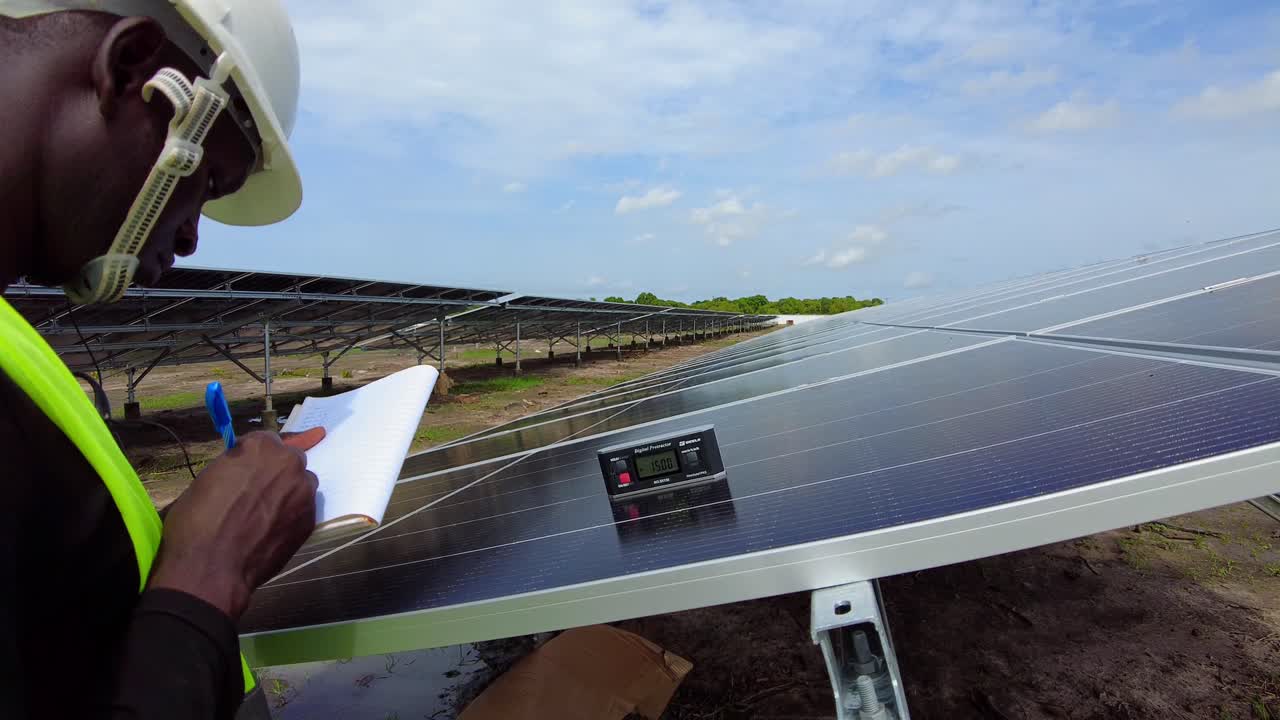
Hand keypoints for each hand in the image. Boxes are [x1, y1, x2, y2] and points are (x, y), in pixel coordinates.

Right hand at [147, 428, 324, 619]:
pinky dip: (292, 515)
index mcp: (260, 446)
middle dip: (276, 472)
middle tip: (257, 494)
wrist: (211, 567)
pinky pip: (304, 509)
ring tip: (266, 515)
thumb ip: (236, 466)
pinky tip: (273, 531)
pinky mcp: (311, 518)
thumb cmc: (198, 521)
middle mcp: (288, 462)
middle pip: (289, 460)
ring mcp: (304, 491)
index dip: (255, 458)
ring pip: (301, 484)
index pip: (265, 441)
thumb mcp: (208, 478)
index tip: (247, 471)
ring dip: (288, 493)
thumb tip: (245, 468)